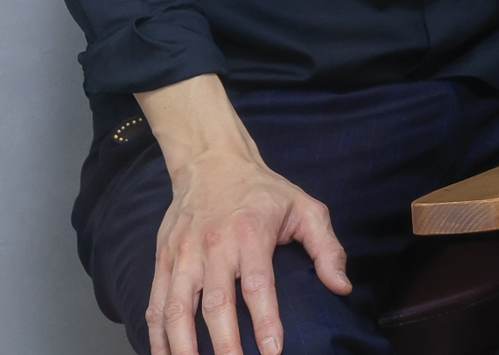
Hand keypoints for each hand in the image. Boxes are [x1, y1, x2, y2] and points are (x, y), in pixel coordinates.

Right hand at [135, 76, 350, 354]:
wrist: (212, 162)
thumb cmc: (263, 191)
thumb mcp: (305, 207)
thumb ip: (327, 248)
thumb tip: (342, 287)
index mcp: (251, 234)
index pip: (258, 285)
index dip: (265, 321)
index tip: (273, 351)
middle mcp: (214, 247)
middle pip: (216, 304)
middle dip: (224, 344)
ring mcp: (184, 255)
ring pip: (177, 308)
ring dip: (182, 346)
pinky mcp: (164, 260)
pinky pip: (156, 303)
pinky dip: (157, 334)